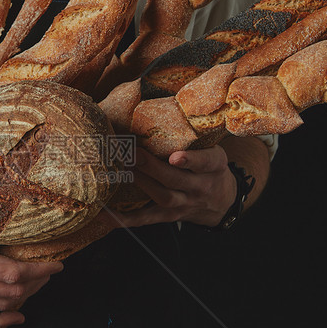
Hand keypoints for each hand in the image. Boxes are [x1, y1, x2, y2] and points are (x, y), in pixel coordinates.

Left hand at [116, 146, 235, 227]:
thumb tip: (158, 108)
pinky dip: (124, 218)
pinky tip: (104, 213)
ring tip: (120, 169)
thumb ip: (193, 137)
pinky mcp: (169, 216)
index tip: (175, 156)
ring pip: (163, 197)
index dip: (191, 160)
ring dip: (140, 183)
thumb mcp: (212, 149)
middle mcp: (200, 186)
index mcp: (214, 166)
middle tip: (131, 153)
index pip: (206, 162)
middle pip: (176, 180)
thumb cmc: (210, 168)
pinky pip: (146, 219)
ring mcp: (184, 204)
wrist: (222, 202)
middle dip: (152, 167)